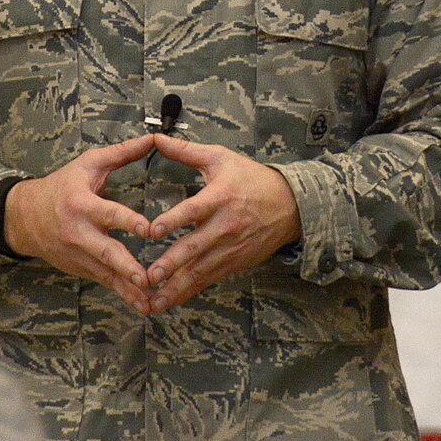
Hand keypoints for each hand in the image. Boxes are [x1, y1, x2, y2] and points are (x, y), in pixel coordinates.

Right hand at [4, 136, 155, 313]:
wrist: (24, 217)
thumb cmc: (61, 186)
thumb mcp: (88, 165)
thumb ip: (122, 153)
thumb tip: (153, 138)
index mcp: (82, 205)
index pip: (109, 214)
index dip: (128, 222)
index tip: (149, 230)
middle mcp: (79, 233)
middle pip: (105, 252)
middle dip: (126, 266)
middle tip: (145, 278)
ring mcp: (79, 255)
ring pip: (106, 274)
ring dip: (128, 290)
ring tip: (150, 303)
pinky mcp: (81, 269)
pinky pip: (104, 283)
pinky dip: (122, 295)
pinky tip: (142, 307)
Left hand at [142, 137, 300, 313]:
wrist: (290, 205)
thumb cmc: (252, 179)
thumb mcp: (221, 159)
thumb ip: (186, 151)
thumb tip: (156, 138)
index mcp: (220, 197)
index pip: (194, 210)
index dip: (174, 220)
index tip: (153, 231)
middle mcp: (225, 225)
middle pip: (195, 247)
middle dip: (172, 263)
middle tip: (150, 275)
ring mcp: (231, 247)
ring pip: (200, 270)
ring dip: (177, 287)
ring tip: (155, 301)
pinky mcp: (235, 262)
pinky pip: (209, 279)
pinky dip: (190, 292)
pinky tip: (172, 302)